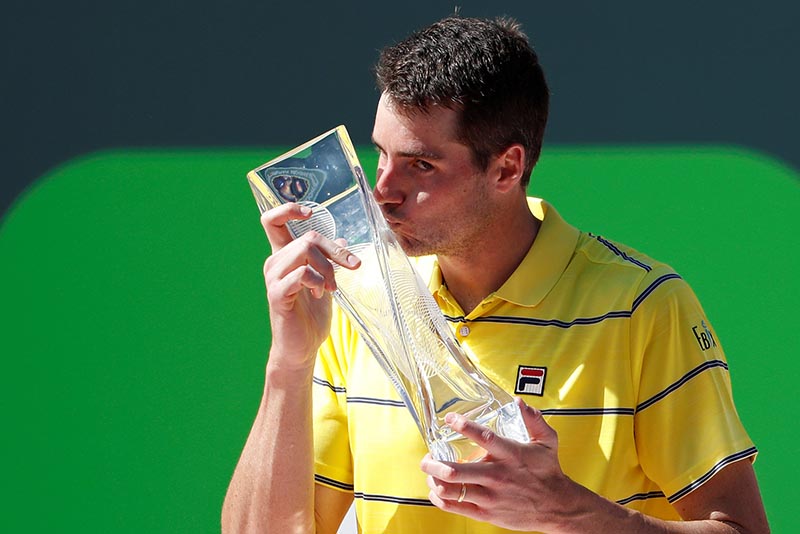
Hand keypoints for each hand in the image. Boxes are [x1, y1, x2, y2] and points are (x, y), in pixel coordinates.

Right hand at [260, 203, 360, 369]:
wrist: (301, 349)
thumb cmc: (311, 317)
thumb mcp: (325, 283)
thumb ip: (329, 261)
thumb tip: (342, 239)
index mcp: (284, 257)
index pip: (272, 221)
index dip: (288, 210)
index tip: (309, 213)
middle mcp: (274, 263)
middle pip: (307, 237)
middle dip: (335, 251)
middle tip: (352, 266)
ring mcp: (274, 278)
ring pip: (304, 250)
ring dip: (327, 267)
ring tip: (332, 287)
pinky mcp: (278, 294)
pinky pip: (301, 273)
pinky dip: (318, 280)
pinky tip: (322, 294)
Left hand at [421, 397, 579, 531]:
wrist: (557, 507)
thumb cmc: (548, 472)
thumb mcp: (547, 441)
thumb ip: (533, 419)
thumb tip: (519, 402)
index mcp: (511, 455)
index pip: (484, 438)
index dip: (463, 426)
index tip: (450, 419)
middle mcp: (497, 476)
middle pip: (455, 471)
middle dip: (433, 463)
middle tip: (428, 456)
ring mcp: (490, 497)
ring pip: (452, 490)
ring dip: (434, 480)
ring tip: (430, 472)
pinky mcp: (487, 513)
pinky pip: (456, 507)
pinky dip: (440, 499)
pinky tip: (436, 490)